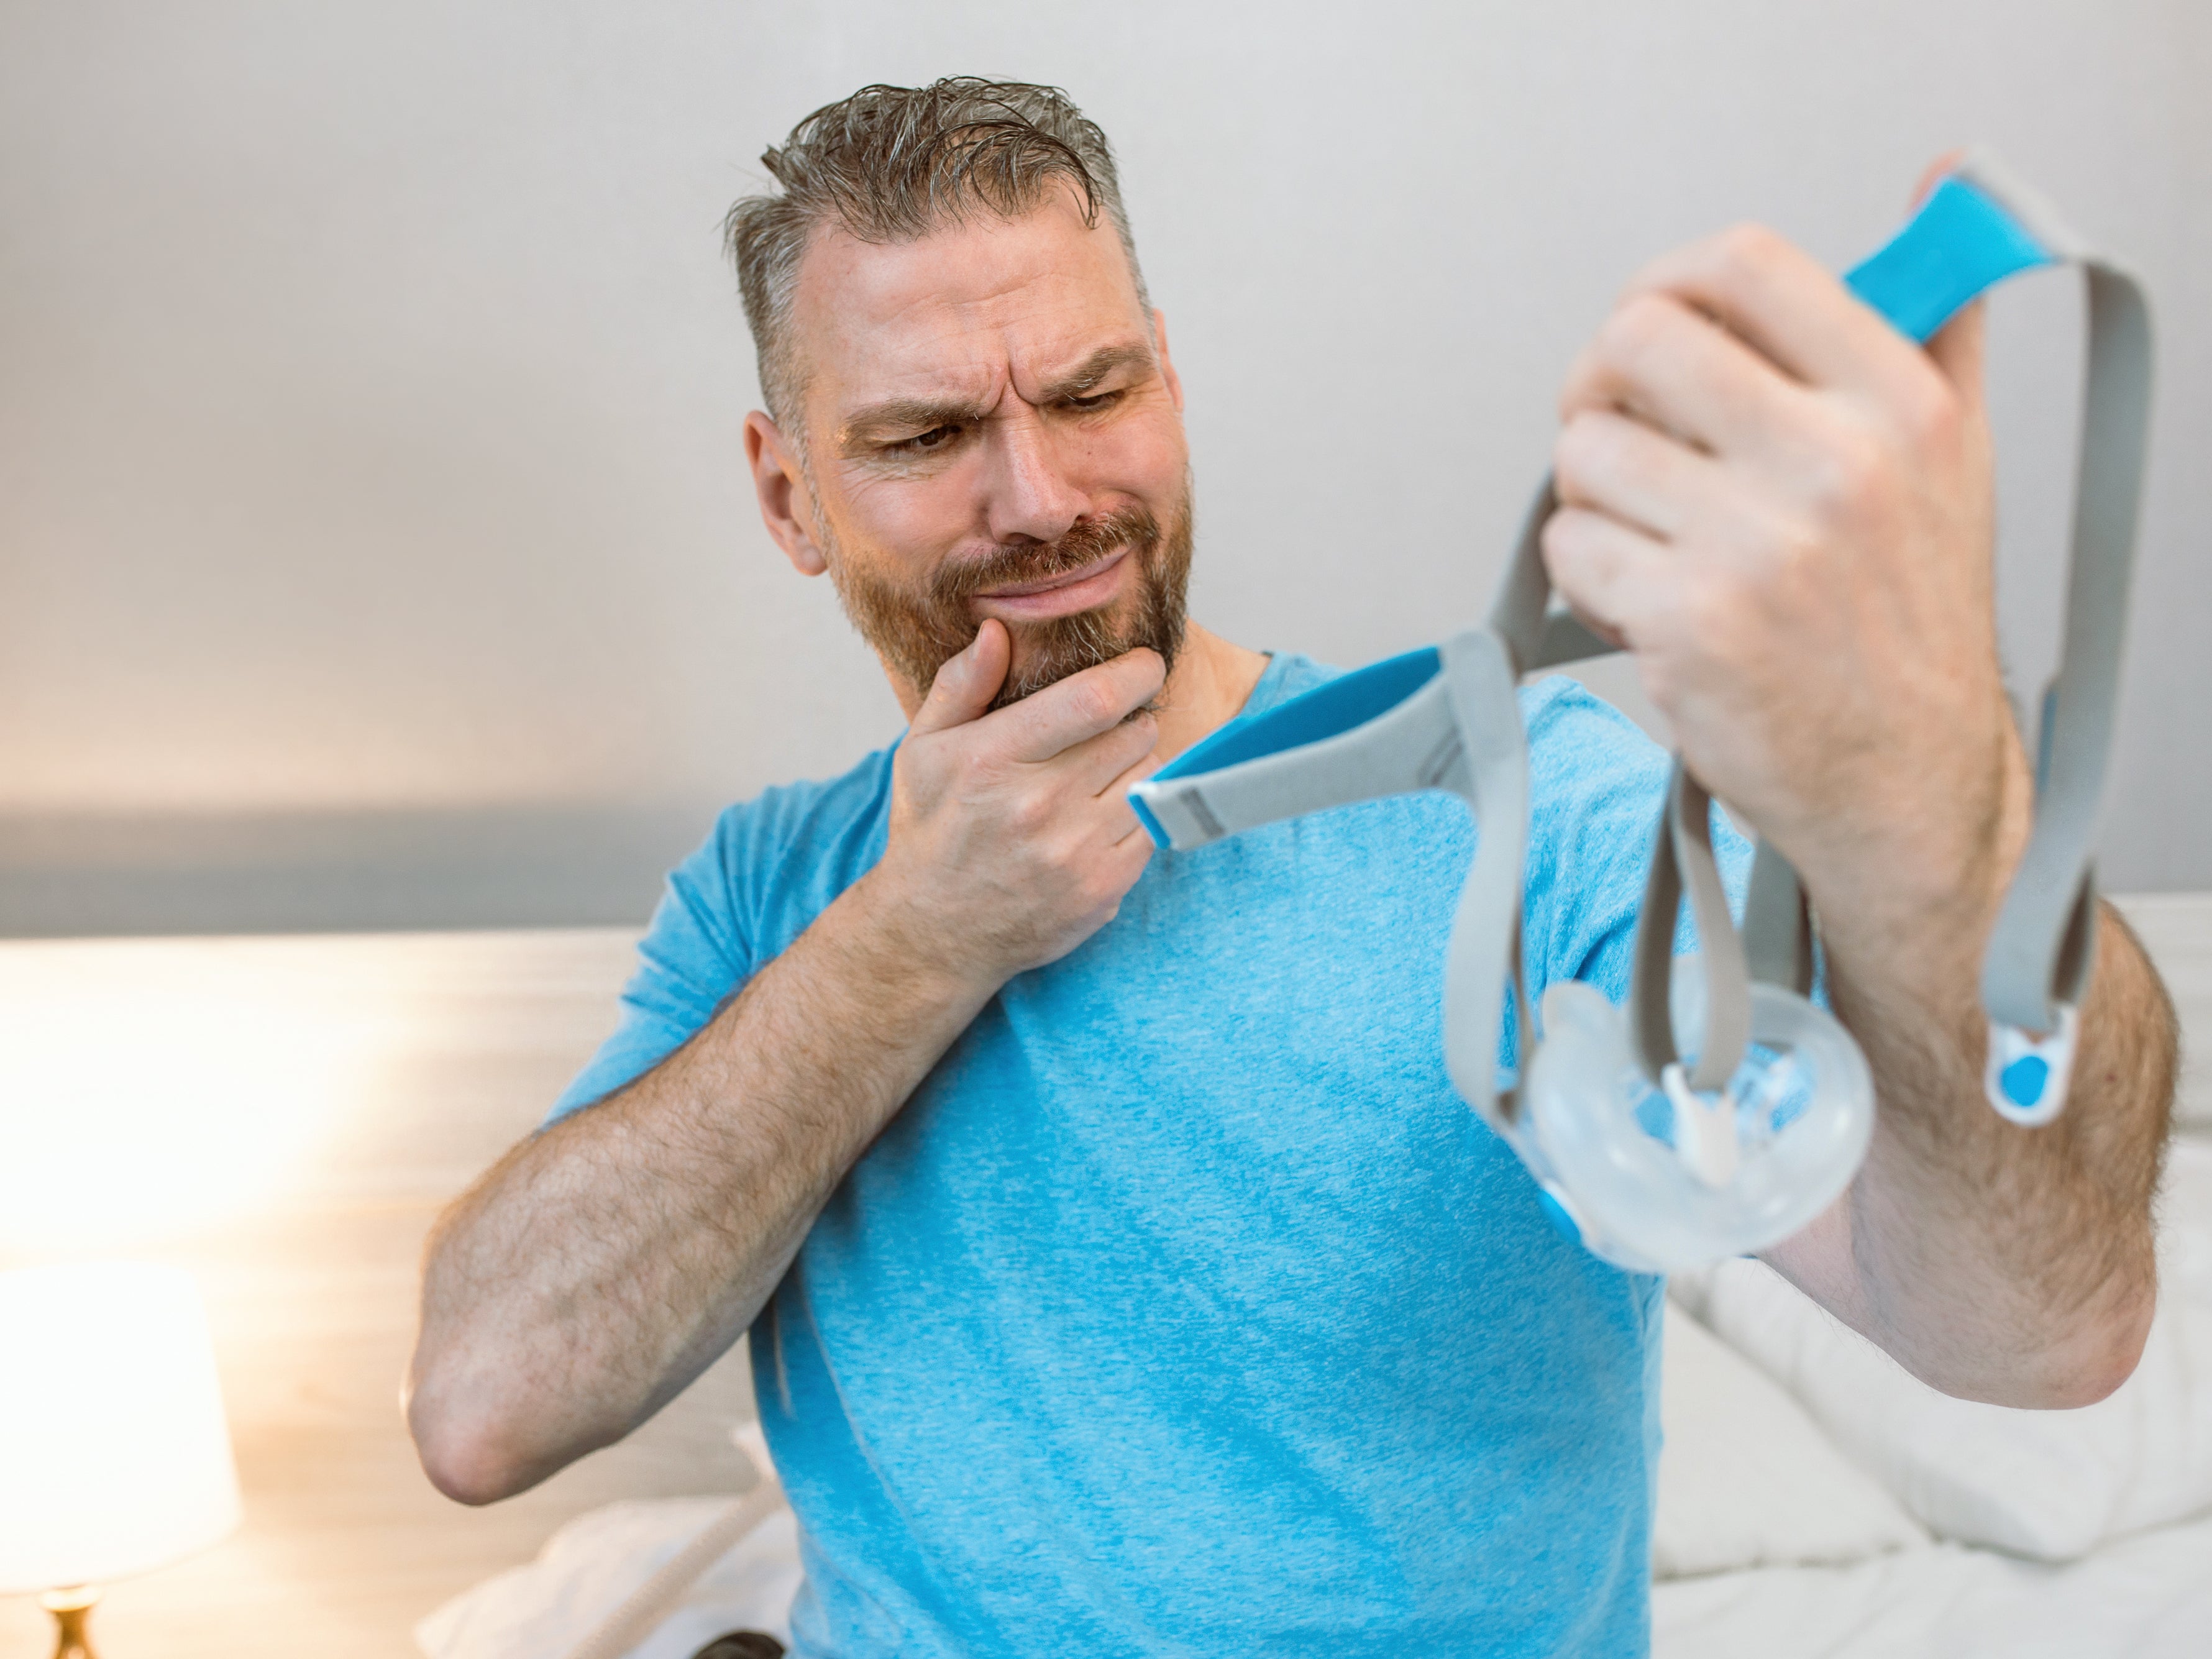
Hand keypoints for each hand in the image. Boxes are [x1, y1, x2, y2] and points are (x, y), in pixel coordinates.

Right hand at [868, 619, 1163, 986]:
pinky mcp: (1102, 889)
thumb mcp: (922, 749)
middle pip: (1134, 734)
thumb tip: (997, 631)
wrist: (935, 932)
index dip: (1135, 674)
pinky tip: (1098, 818)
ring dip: (1135, 768)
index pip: (1094, 700)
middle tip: (1103, 732)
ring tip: (1097, 777)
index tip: (1145, 666)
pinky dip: (1136, 815)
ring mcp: (1075, 854)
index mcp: (993, 759)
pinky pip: (1151, 828)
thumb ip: (960, 685)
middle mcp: (1038, 806)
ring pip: (1150, 778)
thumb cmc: (932, 830)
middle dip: (1129, 722)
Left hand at [1541, 209, 2028, 942]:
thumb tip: (1936, 185)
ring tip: (1654, 540)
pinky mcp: (1687, 626)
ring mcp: (1757, 547)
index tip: (1651, 326)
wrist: (1905, 782)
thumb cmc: (1909, 619)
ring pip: (1583, 449)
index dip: (1665, 280)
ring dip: (1594, 495)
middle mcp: (1835, 465)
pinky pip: (1570, 546)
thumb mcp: (1956, 454)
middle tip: (1621, 435)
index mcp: (1899, 402)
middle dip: (1600, 384)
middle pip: (1631, 339)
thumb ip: (1934, 321)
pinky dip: (1588, 574)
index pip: (1742, 262)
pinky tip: (1648, 604)